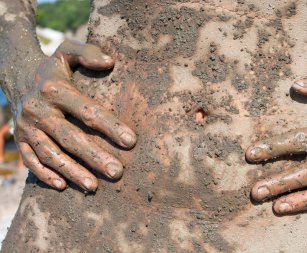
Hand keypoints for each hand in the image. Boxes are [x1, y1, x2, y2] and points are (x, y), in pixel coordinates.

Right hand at [15, 40, 135, 191]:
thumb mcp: (67, 52)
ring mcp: (27, 127)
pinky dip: (45, 174)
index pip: (87, 110)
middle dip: (94, 157)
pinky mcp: (20, 139)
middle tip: (117, 172)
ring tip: (94, 186)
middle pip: (69, 137)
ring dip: (72, 171)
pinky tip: (63, 186)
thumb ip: (88, 54)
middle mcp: (39, 110)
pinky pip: (31, 161)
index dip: (109, 126)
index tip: (131, 141)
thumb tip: (111, 61)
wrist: (17, 76)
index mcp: (55, 89)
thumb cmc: (53, 69)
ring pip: (50, 153)